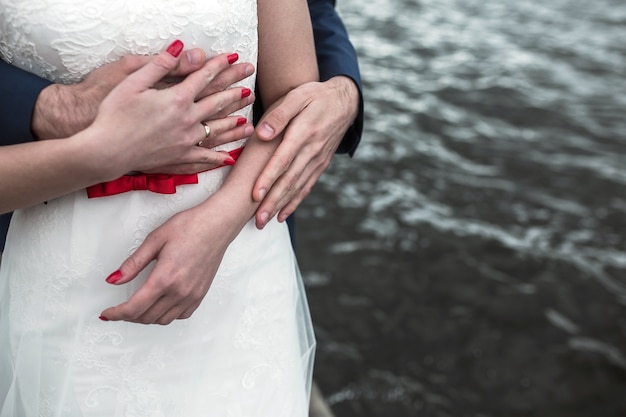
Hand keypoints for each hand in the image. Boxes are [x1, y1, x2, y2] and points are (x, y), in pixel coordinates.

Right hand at [88, 42, 255, 176]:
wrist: (106, 150)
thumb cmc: (114, 115)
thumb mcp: (132, 83)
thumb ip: (159, 65)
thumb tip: (179, 47)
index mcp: (177, 99)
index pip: (204, 77)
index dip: (220, 66)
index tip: (233, 59)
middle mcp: (188, 119)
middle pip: (218, 103)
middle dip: (235, 93)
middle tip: (250, 88)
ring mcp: (187, 140)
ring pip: (217, 129)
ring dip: (234, 124)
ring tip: (248, 120)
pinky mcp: (181, 157)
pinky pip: (205, 157)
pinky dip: (218, 157)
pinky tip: (229, 157)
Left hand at [99, 200, 235, 324]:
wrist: (217, 224)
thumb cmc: (190, 227)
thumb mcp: (155, 240)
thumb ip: (133, 264)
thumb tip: (114, 279)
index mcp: (165, 278)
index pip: (134, 308)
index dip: (116, 314)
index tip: (107, 313)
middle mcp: (179, 291)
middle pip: (146, 317)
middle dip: (128, 316)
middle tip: (119, 309)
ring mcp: (192, 295)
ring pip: (163, 320)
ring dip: (146, 318)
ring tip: (138, 307)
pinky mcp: (200, 294)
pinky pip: (180, 315)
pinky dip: (166, 315)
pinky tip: (160, 304)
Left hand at [251, 76, 359, 227]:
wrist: (344, 101)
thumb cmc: (315, 96)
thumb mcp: (298, 96)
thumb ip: (280, 114)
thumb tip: (262, 134)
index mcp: (304, 132)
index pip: (283, 159)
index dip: (269, 178)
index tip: (255, 195)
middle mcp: (312, 150)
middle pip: (289, 180)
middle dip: (272, 201)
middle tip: (256, 220)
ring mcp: (318, 160)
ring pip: (297, 187)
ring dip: (281, 206)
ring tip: (264, 221)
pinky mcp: (321, 164)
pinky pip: (307, 186)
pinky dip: (295, 202)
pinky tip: (282, 214)